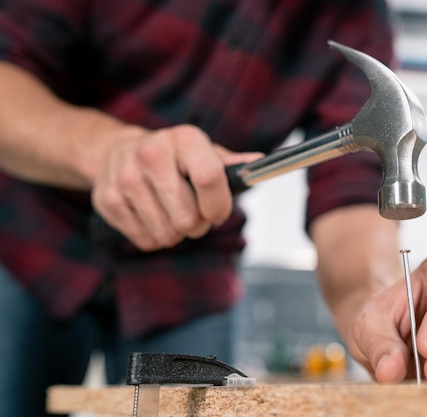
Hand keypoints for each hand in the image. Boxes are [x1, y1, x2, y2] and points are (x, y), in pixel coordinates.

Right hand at [91, 124, 262, 249]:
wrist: (117, 151)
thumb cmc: (173, 157)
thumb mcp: (203, 153)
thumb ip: (231, 164)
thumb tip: (259, 163)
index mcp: (184, 139)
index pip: (209, 178)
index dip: (218, 205)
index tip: (218, 213)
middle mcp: (152, 153)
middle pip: (187, 217)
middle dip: (197, 225)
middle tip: (193, 214)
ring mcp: (126, 176)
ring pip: (166, 233)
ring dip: (176, 233)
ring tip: (172, 215)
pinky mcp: (107, 199)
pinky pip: (145, 239)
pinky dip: (154, 237)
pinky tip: (152, 218)